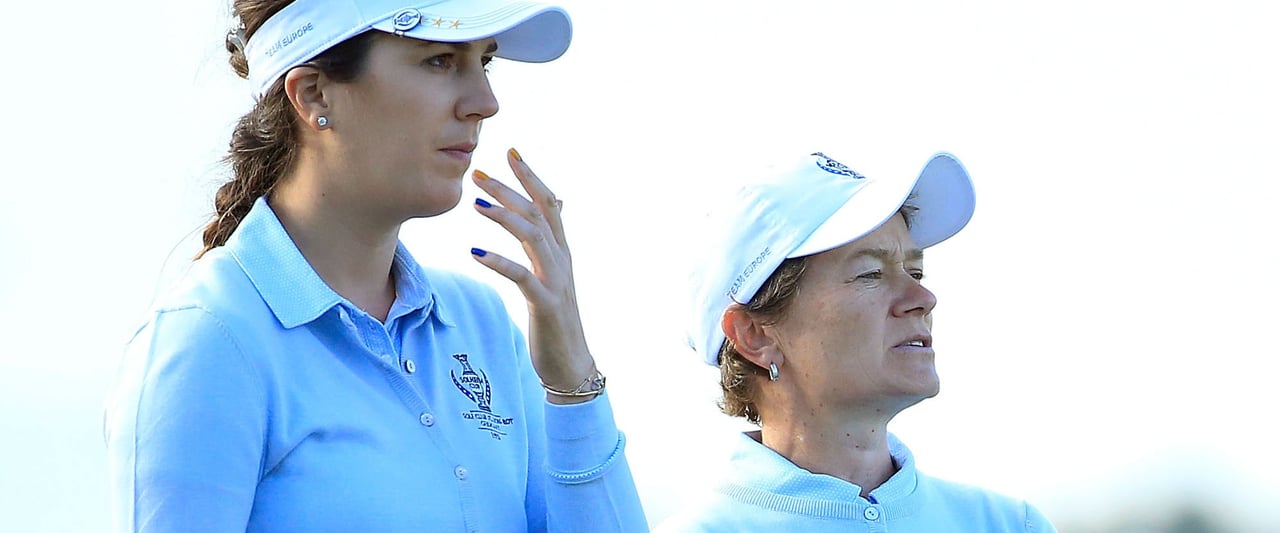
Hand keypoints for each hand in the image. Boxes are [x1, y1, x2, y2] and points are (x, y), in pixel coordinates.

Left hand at [470, 148, 596, 403]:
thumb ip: (549, 246)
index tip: (511, 151)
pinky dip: (499, 262)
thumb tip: (557, 208)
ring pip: (534, 237)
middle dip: (510, 189)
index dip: (532, 176)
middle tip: (478, 172)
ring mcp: (557, 281)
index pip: (550, 203)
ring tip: (476, 204)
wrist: (572, 364)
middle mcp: (562, 260)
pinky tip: (475, 252)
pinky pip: (522, 277)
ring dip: (505, 217)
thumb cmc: (556, 321)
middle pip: (538, 213)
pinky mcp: (547, 304)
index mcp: (561, 252)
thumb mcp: (552, 277)